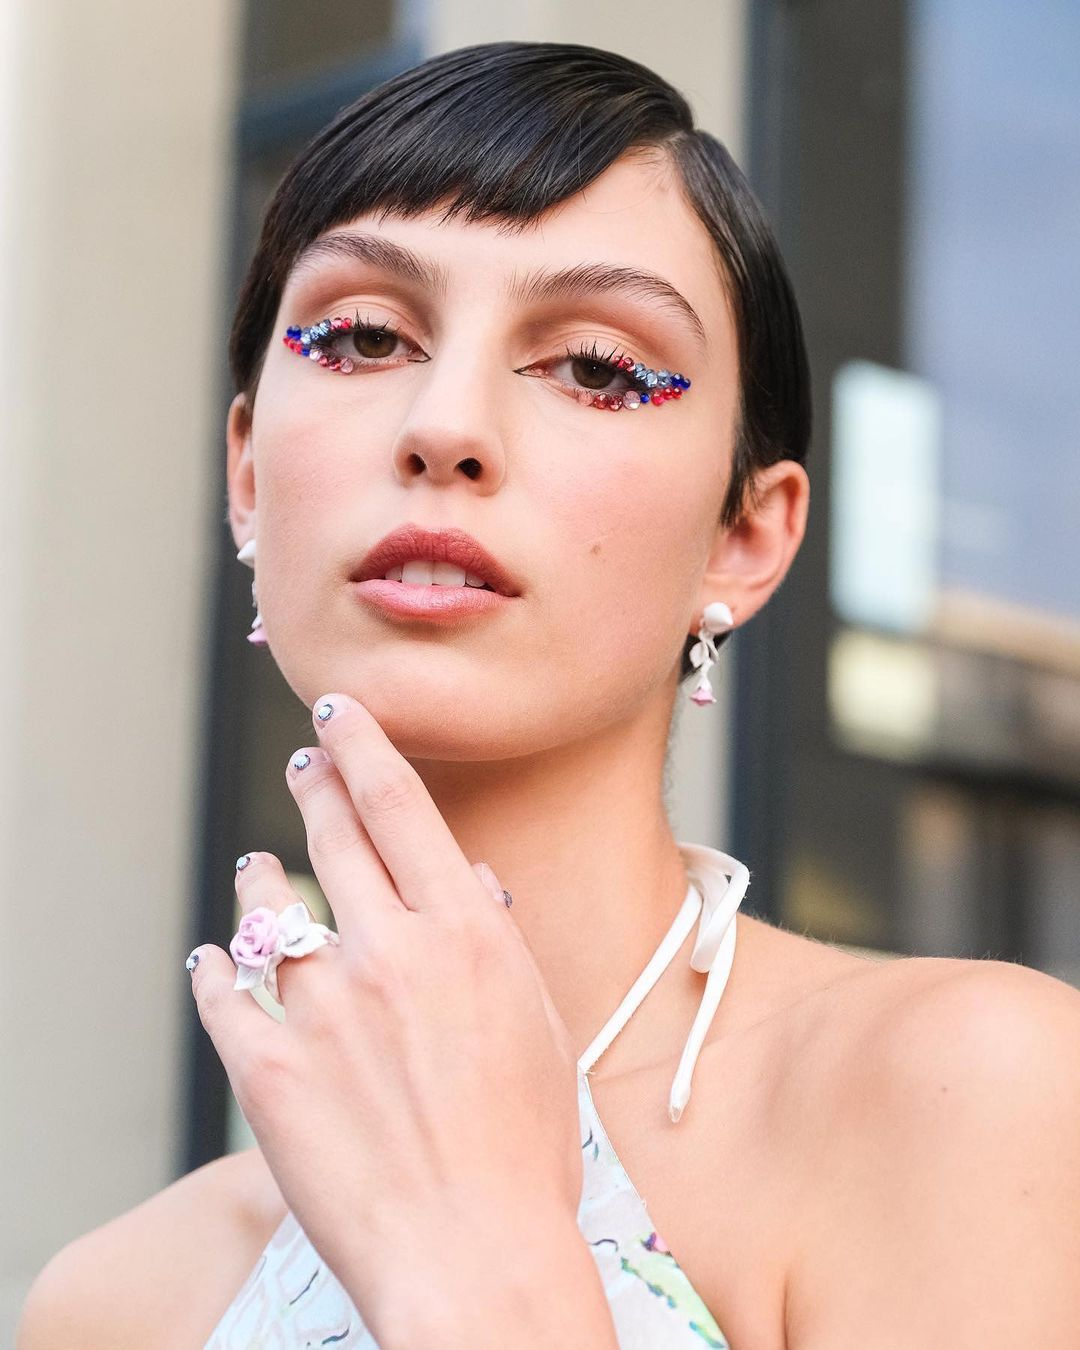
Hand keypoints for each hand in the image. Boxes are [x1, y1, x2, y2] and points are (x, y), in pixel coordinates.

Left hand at [187, 692, 583, 1328]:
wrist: (474, 1254)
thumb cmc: (528, 1150)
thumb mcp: (541, 1029)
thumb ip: (500, 948)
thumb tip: (473, 889)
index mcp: (464, 934)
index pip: (402, 808)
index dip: (365, 747)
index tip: (341, 712)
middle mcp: (389, 952)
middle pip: (334, 837)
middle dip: (315, 785)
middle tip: (303, 764)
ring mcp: (323, 1008)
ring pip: (270, 910)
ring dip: (262, 878)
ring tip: (258, 863)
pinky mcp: (268, 1070)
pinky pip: (224, 996)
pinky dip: (215, 970)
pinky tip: (210, 958)